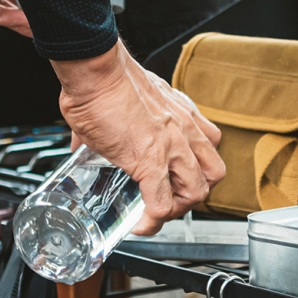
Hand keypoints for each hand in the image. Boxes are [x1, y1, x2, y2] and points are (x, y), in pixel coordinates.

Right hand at [52, 42, 225, 235]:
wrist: (96, 72)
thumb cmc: (106, 78)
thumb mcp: (126, 100)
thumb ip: (118, 121)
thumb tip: (84, 141)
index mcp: (183, 114)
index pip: (209, 150)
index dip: (195, 172)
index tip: (174, 182)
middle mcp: (185, 130)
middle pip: (213, 174)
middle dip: (193, 193)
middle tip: (170, 199)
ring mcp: (171, 147)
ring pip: (196, 191)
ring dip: (177, 208)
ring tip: (157, 212)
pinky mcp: (149, 161)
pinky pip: (160, 203)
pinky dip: (152, 221)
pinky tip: (140, 225)